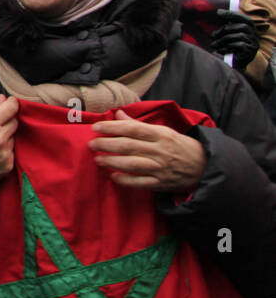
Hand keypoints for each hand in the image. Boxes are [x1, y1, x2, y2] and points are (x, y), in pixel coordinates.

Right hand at [0, 95, 18, 198]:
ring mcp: (5, 152)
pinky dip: (6, 152)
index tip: (10, 104)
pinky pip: (13, 152)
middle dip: (8, 122)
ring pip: (14, 138)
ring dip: (7, 138)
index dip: (12, 104)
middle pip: (15, 122)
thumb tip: (3, 98)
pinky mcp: (8, 164)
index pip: (12, 108)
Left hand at [89, 109, 205, 192]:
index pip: (133, 129)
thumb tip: (118, 113)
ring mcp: (160, 168)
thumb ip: (139, 124)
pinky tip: (113, 176)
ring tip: (98, 159)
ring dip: (112, 161)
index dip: (112, 127)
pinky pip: (140, 183)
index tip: (96, 127)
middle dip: (107, 144)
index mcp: (160, 135)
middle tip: (92, 144)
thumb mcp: (164, 131)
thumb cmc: (180, 146)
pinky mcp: (161, 183)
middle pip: (128, 146)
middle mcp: (160, 151)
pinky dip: (125, 180)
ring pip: (132, 164)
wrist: (205, 167)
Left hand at [211, 10, 258, 69]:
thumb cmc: (230, 48)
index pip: (244, 18)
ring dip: (223, 39)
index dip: (232, 14)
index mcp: (250, 29)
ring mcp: (253, 43)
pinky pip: (239, 45)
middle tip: (212, 35)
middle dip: (224, 29)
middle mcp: (254, 35)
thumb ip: (226, 26)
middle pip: (242, 26)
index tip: (218, 12)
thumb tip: (218, 12)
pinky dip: (227, 46)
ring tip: (213, 44)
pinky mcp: (250, 51)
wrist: (235, 64)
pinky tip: (219, 50)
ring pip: (240, 35)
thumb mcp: (228, 35)